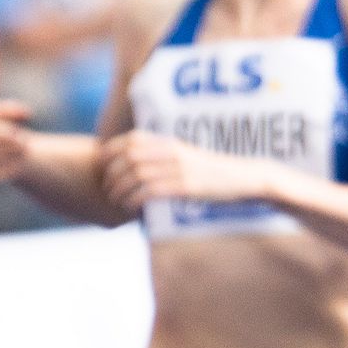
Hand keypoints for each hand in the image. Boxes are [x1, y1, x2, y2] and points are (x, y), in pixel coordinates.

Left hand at [97, 131, 278, 211]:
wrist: (246, 179)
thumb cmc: (215, 173)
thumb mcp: (189, 157)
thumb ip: (164, 157)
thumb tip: (136, 166)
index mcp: (171, 143)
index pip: (131, 140)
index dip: (110, 152)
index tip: (101, 167)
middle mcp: (173, 152)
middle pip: (128, 158)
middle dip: (111, 174)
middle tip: (106, 189)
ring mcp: (180, 169)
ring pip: (136, 175)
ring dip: (119, 190)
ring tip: (115, 200)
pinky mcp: (187, 187)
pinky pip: (151, 191)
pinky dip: (135, 200)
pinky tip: (131, 207)